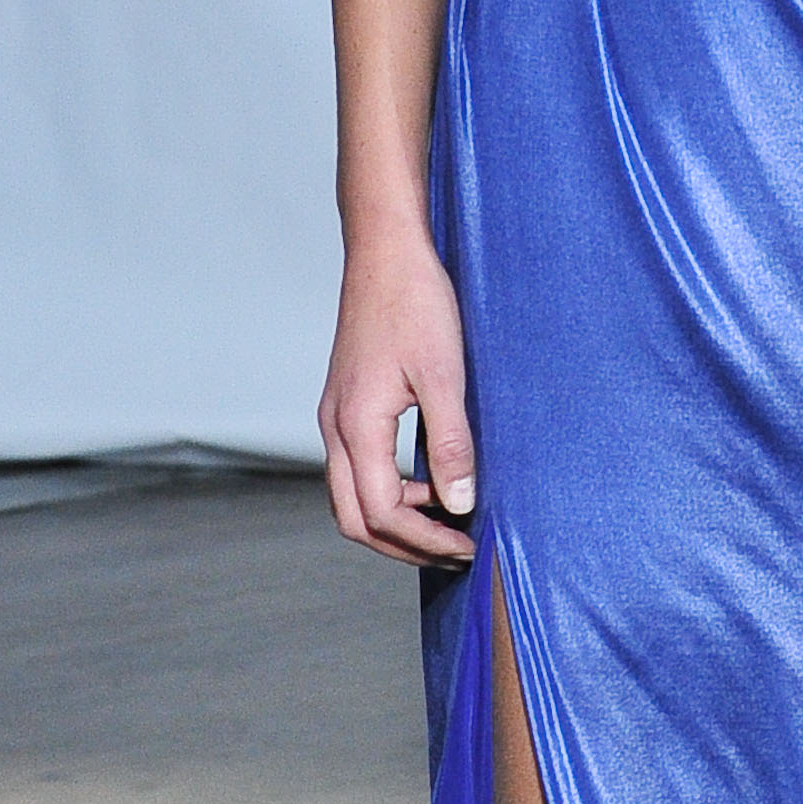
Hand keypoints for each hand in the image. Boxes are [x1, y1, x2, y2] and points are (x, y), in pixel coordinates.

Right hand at [318, 232, 477, 565]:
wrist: (385, 253)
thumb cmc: (414, 304)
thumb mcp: (445, 376)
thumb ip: (451, 444)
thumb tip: (460, 503)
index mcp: (356, 425)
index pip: (382, 512)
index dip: (424, 539)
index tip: (467, 544)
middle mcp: (335, 427)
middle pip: (355, 518)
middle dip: (403, 545)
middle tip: (454, 551)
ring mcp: (335, 416)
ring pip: (350, 497)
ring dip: (395, 520)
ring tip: (446, 522)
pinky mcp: (345, 405)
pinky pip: (355, 469)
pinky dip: (389, 491)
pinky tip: (429, 482)